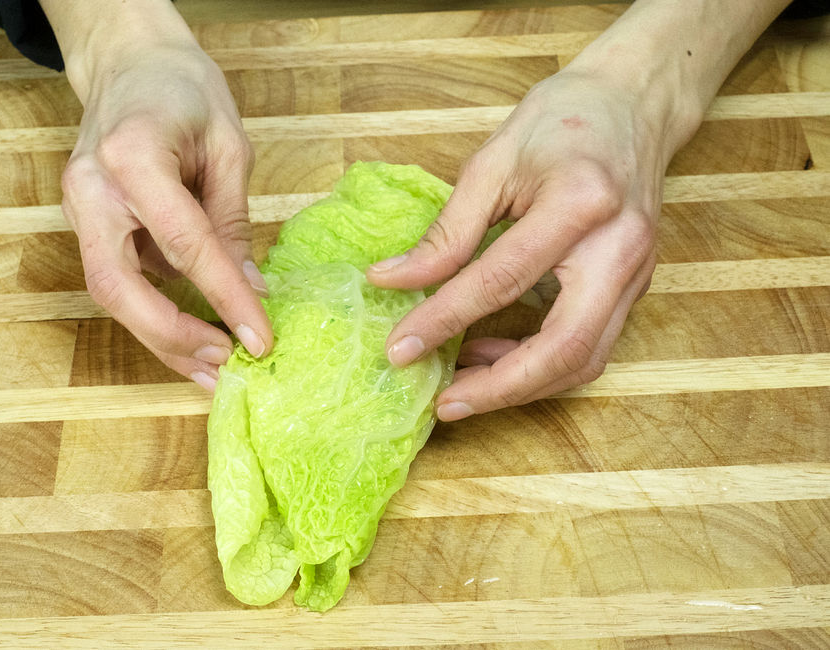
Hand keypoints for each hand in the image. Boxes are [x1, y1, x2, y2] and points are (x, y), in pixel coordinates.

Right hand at [52, 4, 271, 389]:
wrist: (129, 61)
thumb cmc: (183, 90)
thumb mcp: (229, 146)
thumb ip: (234, 222)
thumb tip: (253, 291)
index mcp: (132, 157)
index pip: (185, 244)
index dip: (225, 298)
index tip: (261, 339)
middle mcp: (92, 189)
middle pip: (119, 288)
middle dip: (172, 337)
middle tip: (225, 366)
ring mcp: (79, 208)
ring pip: (111, 294)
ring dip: (161, 339)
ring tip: (211, 371)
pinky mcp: (84, 223)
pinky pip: (117, 280)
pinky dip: (154, 316)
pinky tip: (190, 339)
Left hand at [367, 65, 684, 418]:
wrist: (634, 103)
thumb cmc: (562, 120)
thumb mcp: (494, 161)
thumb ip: (448, 230)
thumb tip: (391, 281)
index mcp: (580, 203)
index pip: (501, 279)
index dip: (443, 320)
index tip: (397, 348)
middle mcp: (620, 248)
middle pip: (564, 348)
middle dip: (500, 388)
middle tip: (444, 405)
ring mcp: (636, 273)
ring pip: (584, 360)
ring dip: (521, 386)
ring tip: (462, 386)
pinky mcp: (636, 286)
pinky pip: (589, 345)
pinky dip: (540, 365)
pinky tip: (494, 357)